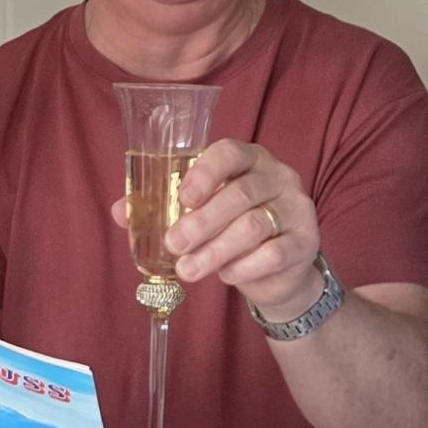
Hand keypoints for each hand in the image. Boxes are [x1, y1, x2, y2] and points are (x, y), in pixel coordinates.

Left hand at [110, 138, 323, 316]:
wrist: (280, 270)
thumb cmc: (233, 231)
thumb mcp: (202, 215)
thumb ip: (165, 208)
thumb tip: (120, 211)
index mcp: (250, 159)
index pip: (230, 152)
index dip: (205, 172)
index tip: (183, 198)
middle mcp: (278, 176)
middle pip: (239, 194)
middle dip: (201, 222)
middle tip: (173, 245)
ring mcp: (297, 207)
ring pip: (253, 226)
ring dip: (215, 250)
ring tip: (188, 270)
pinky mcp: (307, 240)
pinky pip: (273, 253)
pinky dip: (243, 267)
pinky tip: (226, 276)